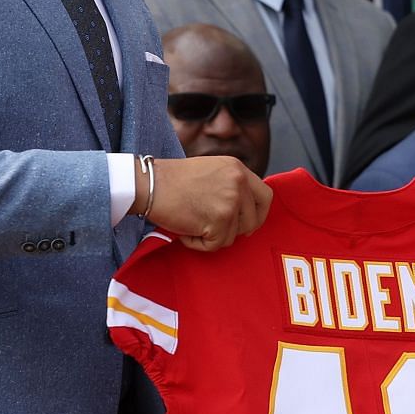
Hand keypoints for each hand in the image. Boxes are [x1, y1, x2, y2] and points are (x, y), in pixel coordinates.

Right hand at [148, 157, 270, 251]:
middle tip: (213, 228)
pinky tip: (185, 230)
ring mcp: (231, 201)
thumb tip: (244, 210)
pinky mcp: (219, 220)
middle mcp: (239, 182)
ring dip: (212, 236)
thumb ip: (231, 185)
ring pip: (233, 235)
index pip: (266, 196)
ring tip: (192, 222)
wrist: (148, 184)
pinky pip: (215, 245)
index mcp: (238, 168)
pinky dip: (198, 243)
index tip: (248, 223)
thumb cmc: (172, 180)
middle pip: (253, 220)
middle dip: (235, 230)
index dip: (259, 213)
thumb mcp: (211, 171)